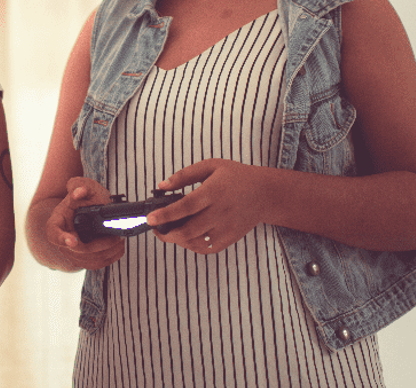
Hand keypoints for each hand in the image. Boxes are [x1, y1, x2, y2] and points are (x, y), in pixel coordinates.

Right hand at [44, 177, 124, 269]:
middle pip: (78, 250)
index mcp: (56, 223)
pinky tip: (118, 248)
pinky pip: (96, 264)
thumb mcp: (78, 187)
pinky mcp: (83, 259)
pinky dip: (110, 258)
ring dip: (108, 252)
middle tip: (115, 238)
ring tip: (120, 240)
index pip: (54, 234)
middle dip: (99, 246)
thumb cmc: (79, 198)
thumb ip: (78, 186)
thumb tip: (79, 192)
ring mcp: (72, 252)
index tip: (73, 241)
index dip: (62, 239)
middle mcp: (61, 240)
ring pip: (89, 260)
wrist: (81, 208)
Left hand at [146, 159, 263, 253]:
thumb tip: (161, 185)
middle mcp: (220, 212)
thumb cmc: (236, 177)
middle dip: (167, 233)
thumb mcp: (210, 166)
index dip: (165, 214)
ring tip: (170, 231)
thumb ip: (184, 175)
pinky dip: (192, 246)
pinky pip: (207, 249)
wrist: (265, 193)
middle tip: (156, 228)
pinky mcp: (230, 238)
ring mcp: (226, 228)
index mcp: (213, 192)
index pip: (185, 207)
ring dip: (178, 240)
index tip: (150, 219)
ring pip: (195, 243)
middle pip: (188, 230)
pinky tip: (186, 236)